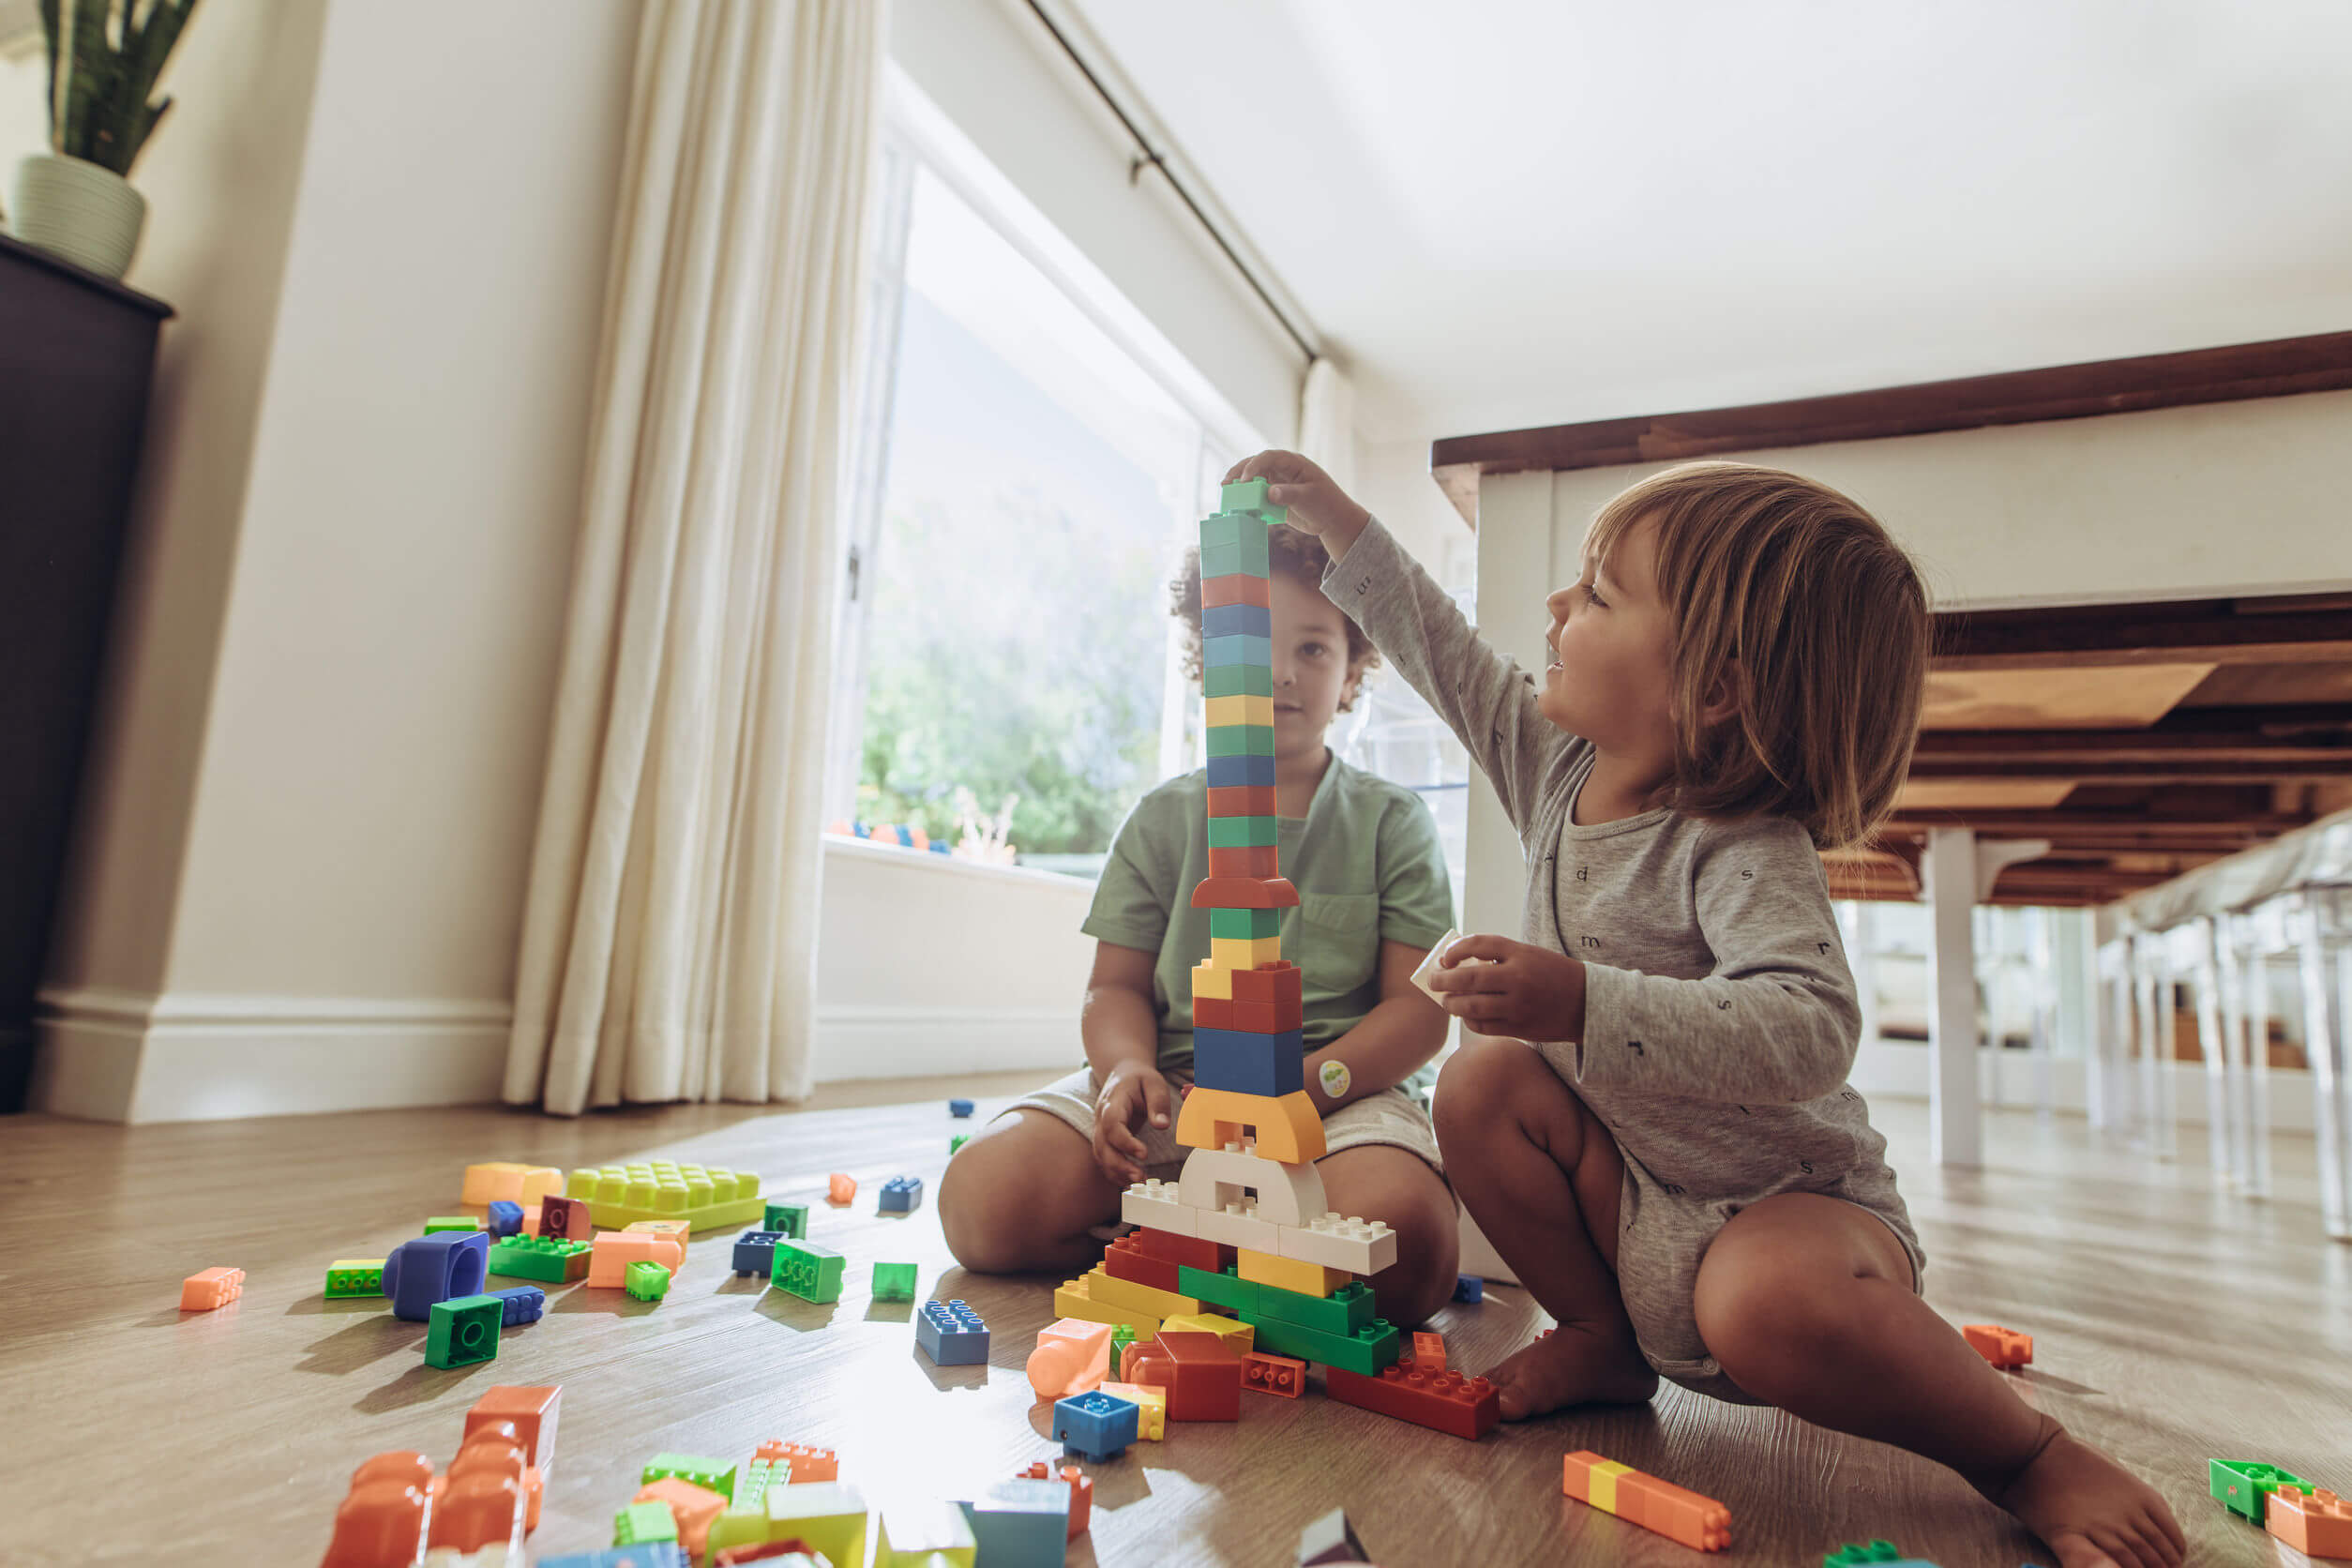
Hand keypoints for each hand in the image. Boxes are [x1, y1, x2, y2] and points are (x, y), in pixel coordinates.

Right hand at [1092, 1062, 1175, 1184]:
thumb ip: (1158, 1103)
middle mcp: (1101, 1117)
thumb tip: (1162, 1125)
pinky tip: (1129, 1181)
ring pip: (1100, 1155)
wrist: (1123, 1074)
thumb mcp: (1154, 1083)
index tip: (1144, 1154)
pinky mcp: (1104, 1138)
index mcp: (1113, 1102)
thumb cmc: (1140, 1079)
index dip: (1125, 1141)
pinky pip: (1103, 1158)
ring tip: (1139, 1181)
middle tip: (1141, 1176)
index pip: (1112, 1124)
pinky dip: (1113, 1172)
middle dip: (1119, 1164)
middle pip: (1102, 1145)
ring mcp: (1100, 1129)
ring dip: (1117, 1171)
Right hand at [1221, 450, 1370, 554]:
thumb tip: (1269, 492)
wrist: (1333, 520)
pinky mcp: (1274, 497)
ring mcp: (1277, 482)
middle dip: (1239, 472)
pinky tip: (1238, 506)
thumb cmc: (1326, 503)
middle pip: (1256, 465)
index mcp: (1293, 462)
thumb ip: (1289, 495)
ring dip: (1239, 485)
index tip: (1245, 481)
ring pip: (1253, 480)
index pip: (1269, 457)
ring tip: (1226, 493)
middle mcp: (1282, 469)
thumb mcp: (1309, 498)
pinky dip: (1247, 500)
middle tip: (1225, 484)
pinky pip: (1257, 495)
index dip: (1254, 466)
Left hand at [1424, 934, 1585, 1040]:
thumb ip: (1498, 957)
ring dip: (1452, 1004)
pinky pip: (1483, 1026)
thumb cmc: (1553, 975)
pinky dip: (1469, 1021)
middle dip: (1442, 980)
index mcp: (1521, 953)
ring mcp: (1518, 1005)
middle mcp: (1518, 978)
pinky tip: (1467, 1016)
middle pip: (1467, 979)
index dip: (1455, 950)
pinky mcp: (1520, 1028)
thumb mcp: (1530, 955)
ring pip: (1471, 1006)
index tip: (1445, 957)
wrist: (1589, 1003)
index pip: (1478, 944)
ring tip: (1446, 1001)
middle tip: (1433, 981)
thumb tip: (1457, 964)